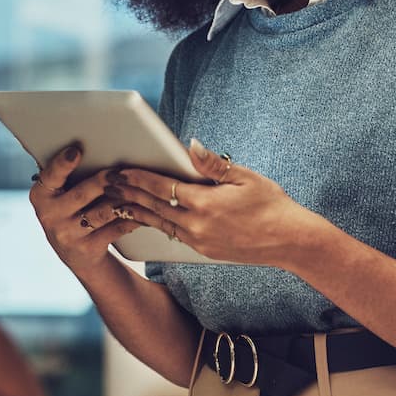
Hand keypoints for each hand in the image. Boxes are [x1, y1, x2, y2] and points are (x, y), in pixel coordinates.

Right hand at [29, 143, 142, 272]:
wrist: (77, 255)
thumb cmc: (72, 212)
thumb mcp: (61, 195)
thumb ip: (69, 175)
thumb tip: (91, 149)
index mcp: (41, 196)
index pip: (50, 176)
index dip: (62, 164)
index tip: (75, 151)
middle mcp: (50, 216)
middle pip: (82, 194)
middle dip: (104, 180)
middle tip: (121, 171)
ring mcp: (68, 234)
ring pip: (103, 212)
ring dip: (124, 199)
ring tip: (140, 188)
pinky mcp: (88, 248)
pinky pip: (116, 228)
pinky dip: (132, 217)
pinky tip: (144, 210)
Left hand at [103, 138, 320, 267]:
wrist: (290, 241)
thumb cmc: (271, 204)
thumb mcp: (245, 178)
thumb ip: (213, 164)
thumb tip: (189, 144)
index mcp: (205, 204)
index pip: (162, 188)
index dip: (138, 178)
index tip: (120, 170)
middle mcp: (197, 226)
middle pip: (153, 207)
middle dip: (128, 194)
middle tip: (106, 183)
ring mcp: (199, 241)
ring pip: (159, 223)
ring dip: (136, 211)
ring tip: (116, 201)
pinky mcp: (203, 251)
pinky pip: (171, 235)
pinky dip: (154, 224)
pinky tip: (144, 217)